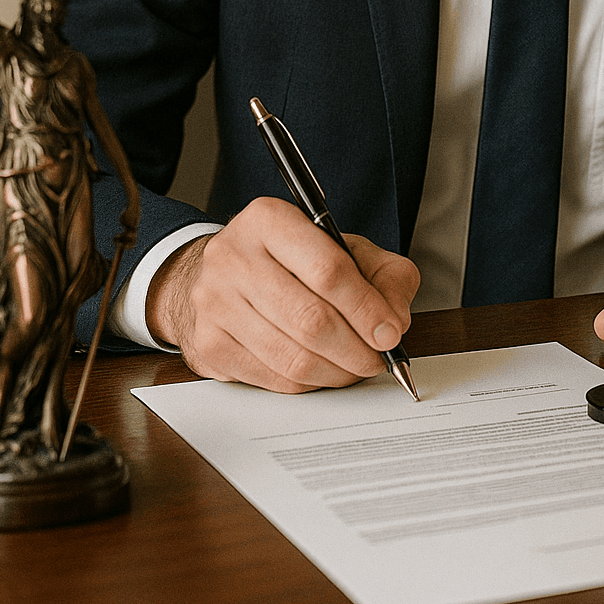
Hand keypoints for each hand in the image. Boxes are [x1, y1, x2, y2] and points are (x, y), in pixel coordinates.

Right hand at [146, 196, 419, 391]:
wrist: (223, 274)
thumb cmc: (291, 260)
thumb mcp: (344, 248)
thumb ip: (384, 274)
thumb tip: (394, 322)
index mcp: (269, 220)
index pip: (328, 270)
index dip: (367, 309)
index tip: (390, 333)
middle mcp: (233, 257)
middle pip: (311, 320)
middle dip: (356, 349)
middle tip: (377, 359)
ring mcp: (215, 303)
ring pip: (293, 358)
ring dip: (337, 372)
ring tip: (355, 367)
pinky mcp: (209, 344)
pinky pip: (274, 378)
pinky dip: (310, 383)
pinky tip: (323, 370)